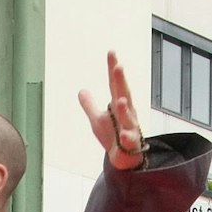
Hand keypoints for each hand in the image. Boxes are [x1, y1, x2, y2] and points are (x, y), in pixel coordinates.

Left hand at [78, 51, 147, 170]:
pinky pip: (129, 140)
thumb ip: (90, 105)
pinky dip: (126, 137)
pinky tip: (122, 134)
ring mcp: (130, 128)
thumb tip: (81, 90)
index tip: (111, 52)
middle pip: (124, 94)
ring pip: (128, 117)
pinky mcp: (130, 144)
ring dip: (124, 108)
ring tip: (119, 100)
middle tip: (118, 67)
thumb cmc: (113, 136)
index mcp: (119, 104)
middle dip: (122, 82)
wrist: (125, 159)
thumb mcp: (97, 120)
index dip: (112, 68)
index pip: (115, 83)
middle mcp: (127, 113)